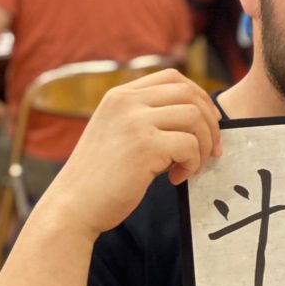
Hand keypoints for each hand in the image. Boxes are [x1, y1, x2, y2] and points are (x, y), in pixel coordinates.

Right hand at [42, 69, 222, 238]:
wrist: (73, 206)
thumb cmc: (101, 179)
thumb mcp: (118, 134)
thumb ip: (146, 119)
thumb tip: (196, 118)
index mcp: (120, 96)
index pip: (173, 78)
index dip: (199, 99)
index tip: (206, 126)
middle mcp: (126, 101)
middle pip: (190, 94)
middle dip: (210, 124)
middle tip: (211, 152)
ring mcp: (134, 121)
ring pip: (195, 117)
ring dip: (203, 146)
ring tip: (190, 168)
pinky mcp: (144, 146)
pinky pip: (190, 145)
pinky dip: (192, 164)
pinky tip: (176, 179)